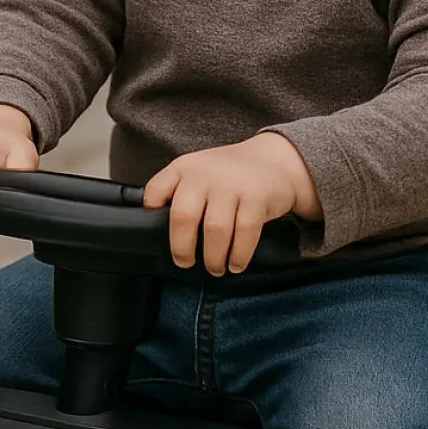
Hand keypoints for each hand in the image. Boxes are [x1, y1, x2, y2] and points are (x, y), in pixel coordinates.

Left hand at [143, 132, 321, 274]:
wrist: (276, 160)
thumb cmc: (232, 176)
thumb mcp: (201, 174)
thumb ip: (182, 194)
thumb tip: (165, 235)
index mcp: (184, 168)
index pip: (156, 191)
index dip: (151, 215)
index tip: (155, 234)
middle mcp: (204, 175)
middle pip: (183, 217)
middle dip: (182, 248)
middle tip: (186, 263)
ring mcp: (231, 185)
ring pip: (215, 229)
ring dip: (213, 257)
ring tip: (215, 268)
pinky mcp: (256, 197)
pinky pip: (244, 232)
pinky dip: (238, 255)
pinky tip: (236, 264)